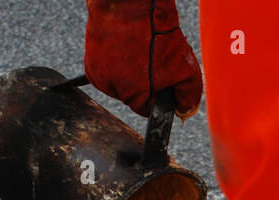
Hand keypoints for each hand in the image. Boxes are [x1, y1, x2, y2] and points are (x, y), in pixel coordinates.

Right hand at [84, 0, 202, 117]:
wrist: (131, 5)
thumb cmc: (158, 35)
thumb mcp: (186, 69)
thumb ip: (188, 97)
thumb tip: (184, 110)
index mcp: (136, 97)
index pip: (147, 110)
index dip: (157, 95)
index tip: (161, 80)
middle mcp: (114, 90)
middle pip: (132, 97)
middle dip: (143, 83)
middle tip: (151, 61)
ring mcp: (100, 76)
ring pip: (118, 84)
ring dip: (128, 74)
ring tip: (138, 52)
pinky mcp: (90, 63)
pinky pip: (106, 72)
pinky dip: (115, 63)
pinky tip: (125, 49)